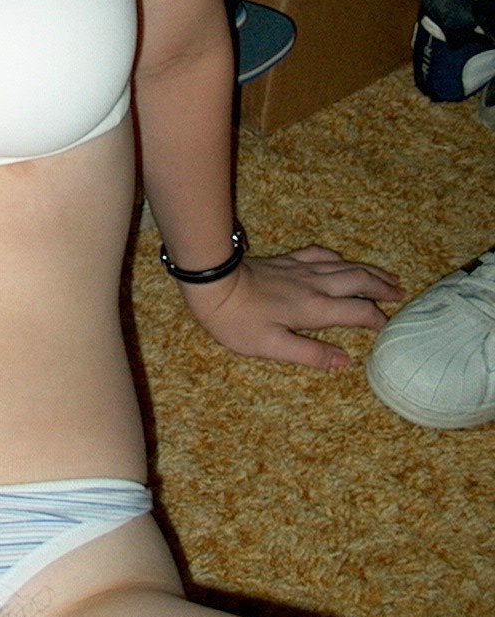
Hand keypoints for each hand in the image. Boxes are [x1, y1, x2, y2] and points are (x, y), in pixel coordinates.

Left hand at [179, 246, 404, 369]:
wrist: (214, 284)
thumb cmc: (239, 321)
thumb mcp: (273, 347)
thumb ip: (311, 354)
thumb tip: (345, 362)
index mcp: (315, 309)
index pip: (358, 312)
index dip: (378, 320)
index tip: (391, 328)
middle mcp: (314, 285)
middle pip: (358, 282)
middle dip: (382, 288)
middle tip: (402, 293)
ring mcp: (300, 270)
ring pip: (344, 266)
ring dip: (368, 271)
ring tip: (386, 276)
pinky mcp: (286, 261)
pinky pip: (320, 255)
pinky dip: (338, 258)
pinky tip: (342, 260)